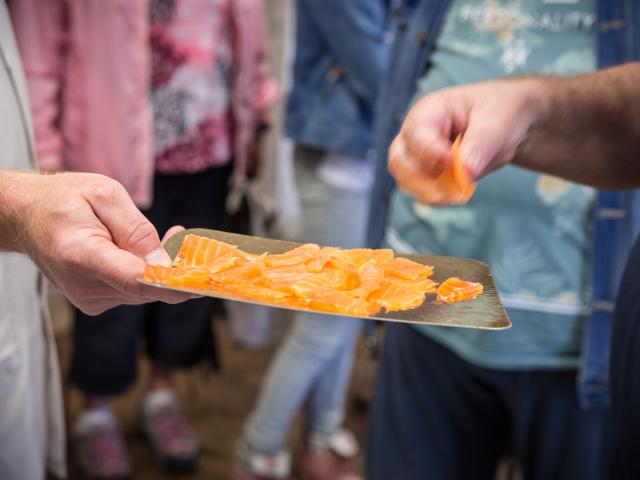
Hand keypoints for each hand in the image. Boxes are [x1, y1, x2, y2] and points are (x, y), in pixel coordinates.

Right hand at [13, 172, 190, 313]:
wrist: (27, 217)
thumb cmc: (64, 200)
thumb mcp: (105, 195)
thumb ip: (137, 230)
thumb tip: (165, 263)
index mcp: (82, 256)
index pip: (137, 280)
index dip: (174, 282)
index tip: (203, 279)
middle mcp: (85, 286)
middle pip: (147, 287)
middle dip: (173, 266)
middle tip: (182, 236)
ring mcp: (89, 299)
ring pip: (145, 290)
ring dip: (160, 267)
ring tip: (163, 236)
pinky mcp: (96, 302)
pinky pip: (135, 290)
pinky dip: (147, 273)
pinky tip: (143, 251)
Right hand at [388, 79, 545, 203]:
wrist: (505, 120)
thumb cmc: (498, 111)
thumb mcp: (498, 121)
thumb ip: (481, 144)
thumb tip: (465, 172)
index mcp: (429, 111)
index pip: (417, 136)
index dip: (433, 155)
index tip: (457, 166)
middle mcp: (415, 133)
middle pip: (399, 161)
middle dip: (422, 180)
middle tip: (450, 192)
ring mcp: (417, 154)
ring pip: (405, 179)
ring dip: (428, 192)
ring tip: (457, 195)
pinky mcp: (425, 172)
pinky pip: (419, 190)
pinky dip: (435, 197)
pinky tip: (455, 195)